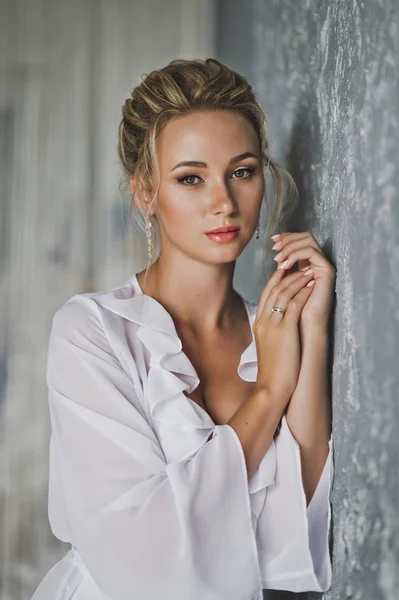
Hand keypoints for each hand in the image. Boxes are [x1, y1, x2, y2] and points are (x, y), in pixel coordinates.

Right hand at [253, 267, 315, 402]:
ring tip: (309, 270)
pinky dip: (303, 291)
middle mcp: (263, 320)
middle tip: (300, 263)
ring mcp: (272, 325)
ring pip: (283, 292)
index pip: (266, 294)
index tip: (287, 270)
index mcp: (258, 324)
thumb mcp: (268, 347)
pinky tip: (312, 285)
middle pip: (273, 288)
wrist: (271, 388)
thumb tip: (282, 325)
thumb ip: (272, 332)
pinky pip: (294, 304)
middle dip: (287, 273)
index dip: (276, 279)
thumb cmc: (273, 372)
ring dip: (297, 279)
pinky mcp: (284, 330)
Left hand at [271, 232, 335, 328]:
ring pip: (308, 241)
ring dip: (290, 247)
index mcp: (308, 264)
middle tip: (275, 247)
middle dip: (288, 239)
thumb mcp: (284, 285)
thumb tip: (277, 257)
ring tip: (278, 258)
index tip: (272, 241)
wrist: (302, 327)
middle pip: (306, 236)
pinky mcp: (326, 270)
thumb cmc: (291, 311)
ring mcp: (323, 265)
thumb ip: (284, 272)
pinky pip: (311, 252)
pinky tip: (285, 265)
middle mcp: (317, 263)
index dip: (286, 237)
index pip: (300, 240)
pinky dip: (296, 254)